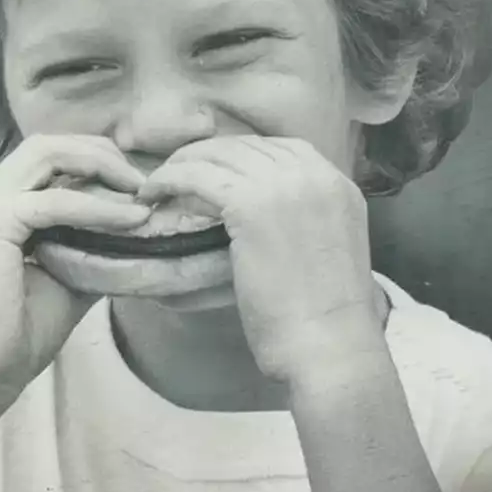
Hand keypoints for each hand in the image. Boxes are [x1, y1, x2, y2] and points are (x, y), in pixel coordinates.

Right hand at [0, 134, 151, 407]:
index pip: (46, 160)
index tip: (136, 185)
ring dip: (100, 167)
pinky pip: (54, 201)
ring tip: (140, 191)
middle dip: (100, 154)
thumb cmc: (15, 339)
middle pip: (46, 145)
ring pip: (47, 155)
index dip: (92, 162)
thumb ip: (93, 248)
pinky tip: (131, 219)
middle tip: (143, 181)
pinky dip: (97, 208)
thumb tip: (137, 230)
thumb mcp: (69, 281)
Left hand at [137, 137, 385, 385]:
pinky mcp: (250, 205)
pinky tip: (152, 194)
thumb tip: (267, 223)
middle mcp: (314, 175)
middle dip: (210, 156)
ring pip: (219, 154)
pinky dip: (169, 180)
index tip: (218, 171)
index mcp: (339, 185)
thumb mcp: (328, 252)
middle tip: (178, 174)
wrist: (331, 345)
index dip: (243, 156)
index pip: (283, 149)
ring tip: (159, 184)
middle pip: (248, 146)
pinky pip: (197, 176)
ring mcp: (283, 186)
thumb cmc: (328, 318)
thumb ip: (305, 223)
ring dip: (183, 164)